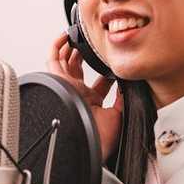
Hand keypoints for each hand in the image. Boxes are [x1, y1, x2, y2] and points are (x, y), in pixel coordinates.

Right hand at [46, 32, 122, 164]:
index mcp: (92, 103)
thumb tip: (131, 82)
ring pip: (64, 63)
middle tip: (92, 44)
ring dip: (71, 48)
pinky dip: (57, 46)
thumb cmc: (101, 140)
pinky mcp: (59, 82)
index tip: (113, 62)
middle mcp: (78, 95)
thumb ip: (123, 97)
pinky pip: (52, 60)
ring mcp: (68, 88)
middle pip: (79, 70)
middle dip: (84, 55)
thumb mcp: (119, 114)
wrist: (89, 147)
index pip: (99, 83)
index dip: (107, 71)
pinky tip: (66, 37)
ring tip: (78, 36)